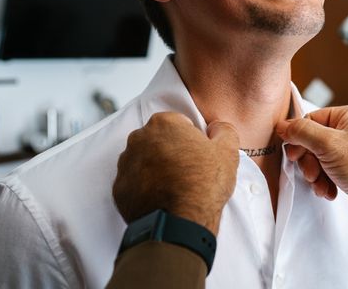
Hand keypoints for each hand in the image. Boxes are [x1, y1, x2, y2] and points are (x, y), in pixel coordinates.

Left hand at [113, 112, 238, 234]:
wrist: (179, 224)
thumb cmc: (204, 185)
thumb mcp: (227, 151)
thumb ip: (223, 130)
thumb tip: (216, 128)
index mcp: (164, 124)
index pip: (178, 122)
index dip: (191, 138)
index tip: (198, 153)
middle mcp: (139, 139)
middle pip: (159, 139)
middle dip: (171, 150)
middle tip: (188, 170)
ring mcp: (126, 164)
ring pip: (144, 159)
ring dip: (156, 168)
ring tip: (175, 186)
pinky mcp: (119, 189)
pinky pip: (134, 182)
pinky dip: (145, 187)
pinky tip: (162, 197)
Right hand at [276, 105, 347, 237]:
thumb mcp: (328, 145)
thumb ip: (302, 132)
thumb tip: (283, 125)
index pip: (311, 119)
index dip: (299, 138)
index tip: (293, 154)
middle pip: (313, 141)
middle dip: (309, 161)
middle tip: (310, 172)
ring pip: (318, 158)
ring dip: (316, 174)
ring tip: (322, 184)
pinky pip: (327, 171)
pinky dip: (325, 182)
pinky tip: (330, 190)